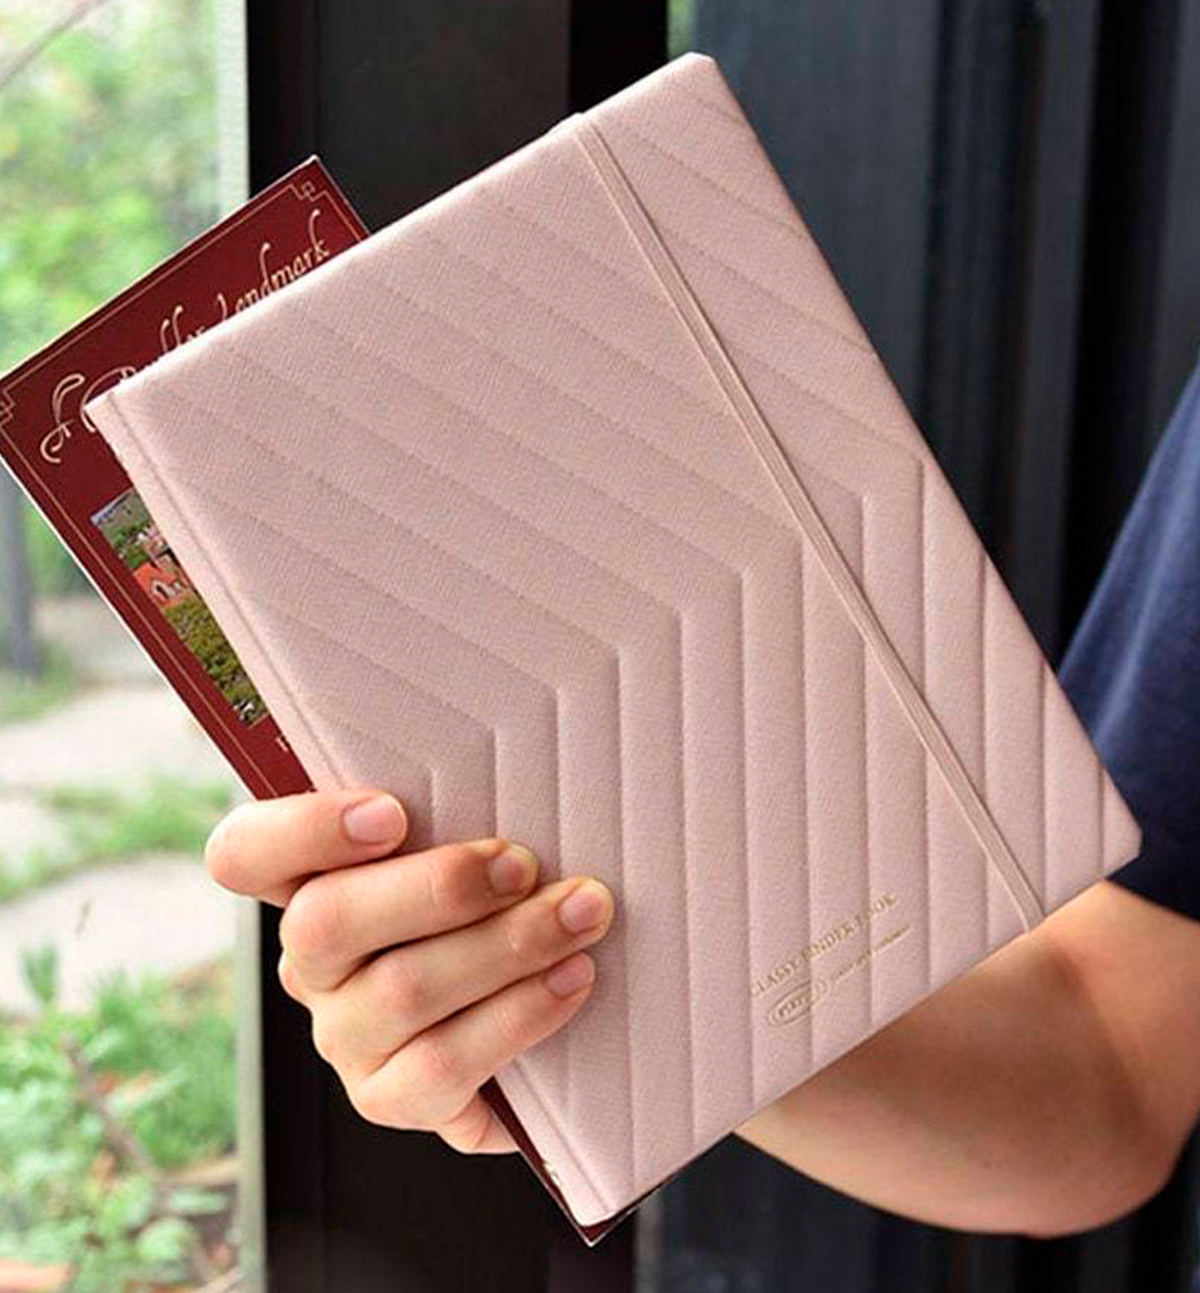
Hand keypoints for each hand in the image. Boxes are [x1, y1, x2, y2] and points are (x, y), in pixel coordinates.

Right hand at [203, 788, 614, 1152]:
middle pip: (325, 922)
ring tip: (582, 915)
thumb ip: (463, 808)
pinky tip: (570, 981)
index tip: (393, 813)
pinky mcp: (390, 1099)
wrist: (549, 1014)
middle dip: (441, 888)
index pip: (246, 852)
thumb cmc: (507, 895)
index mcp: (311, 882)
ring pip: (400, 992)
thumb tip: (514, 752)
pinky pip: (440, 1067)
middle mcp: (312, 964)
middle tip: (524, 864)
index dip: (303, 830)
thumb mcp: (474, 840)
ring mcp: (345, 1037)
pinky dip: (518, 1017)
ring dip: (505, 947)